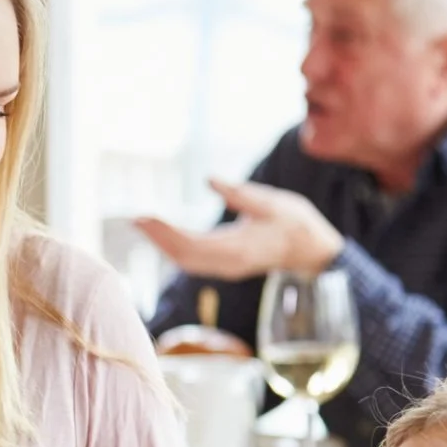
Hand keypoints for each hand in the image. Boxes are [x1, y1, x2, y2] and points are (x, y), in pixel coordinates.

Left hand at [136, 179, 343, 281]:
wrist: (312, 251)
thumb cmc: (296, 223)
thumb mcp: (272, 202)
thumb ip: (239, 193)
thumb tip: (208, 179)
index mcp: (239, 249)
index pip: (192, 244)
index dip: (165, 232)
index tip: (146, 217)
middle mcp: (229, 264)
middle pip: (183, 256)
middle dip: (157, 238)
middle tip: (134, 217)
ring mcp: (226, 268)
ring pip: (185, 261)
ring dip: (162, 243)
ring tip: (142, 222)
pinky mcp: (225, 265)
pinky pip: (193, 260)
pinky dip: (174, 247)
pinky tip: (161, 232)